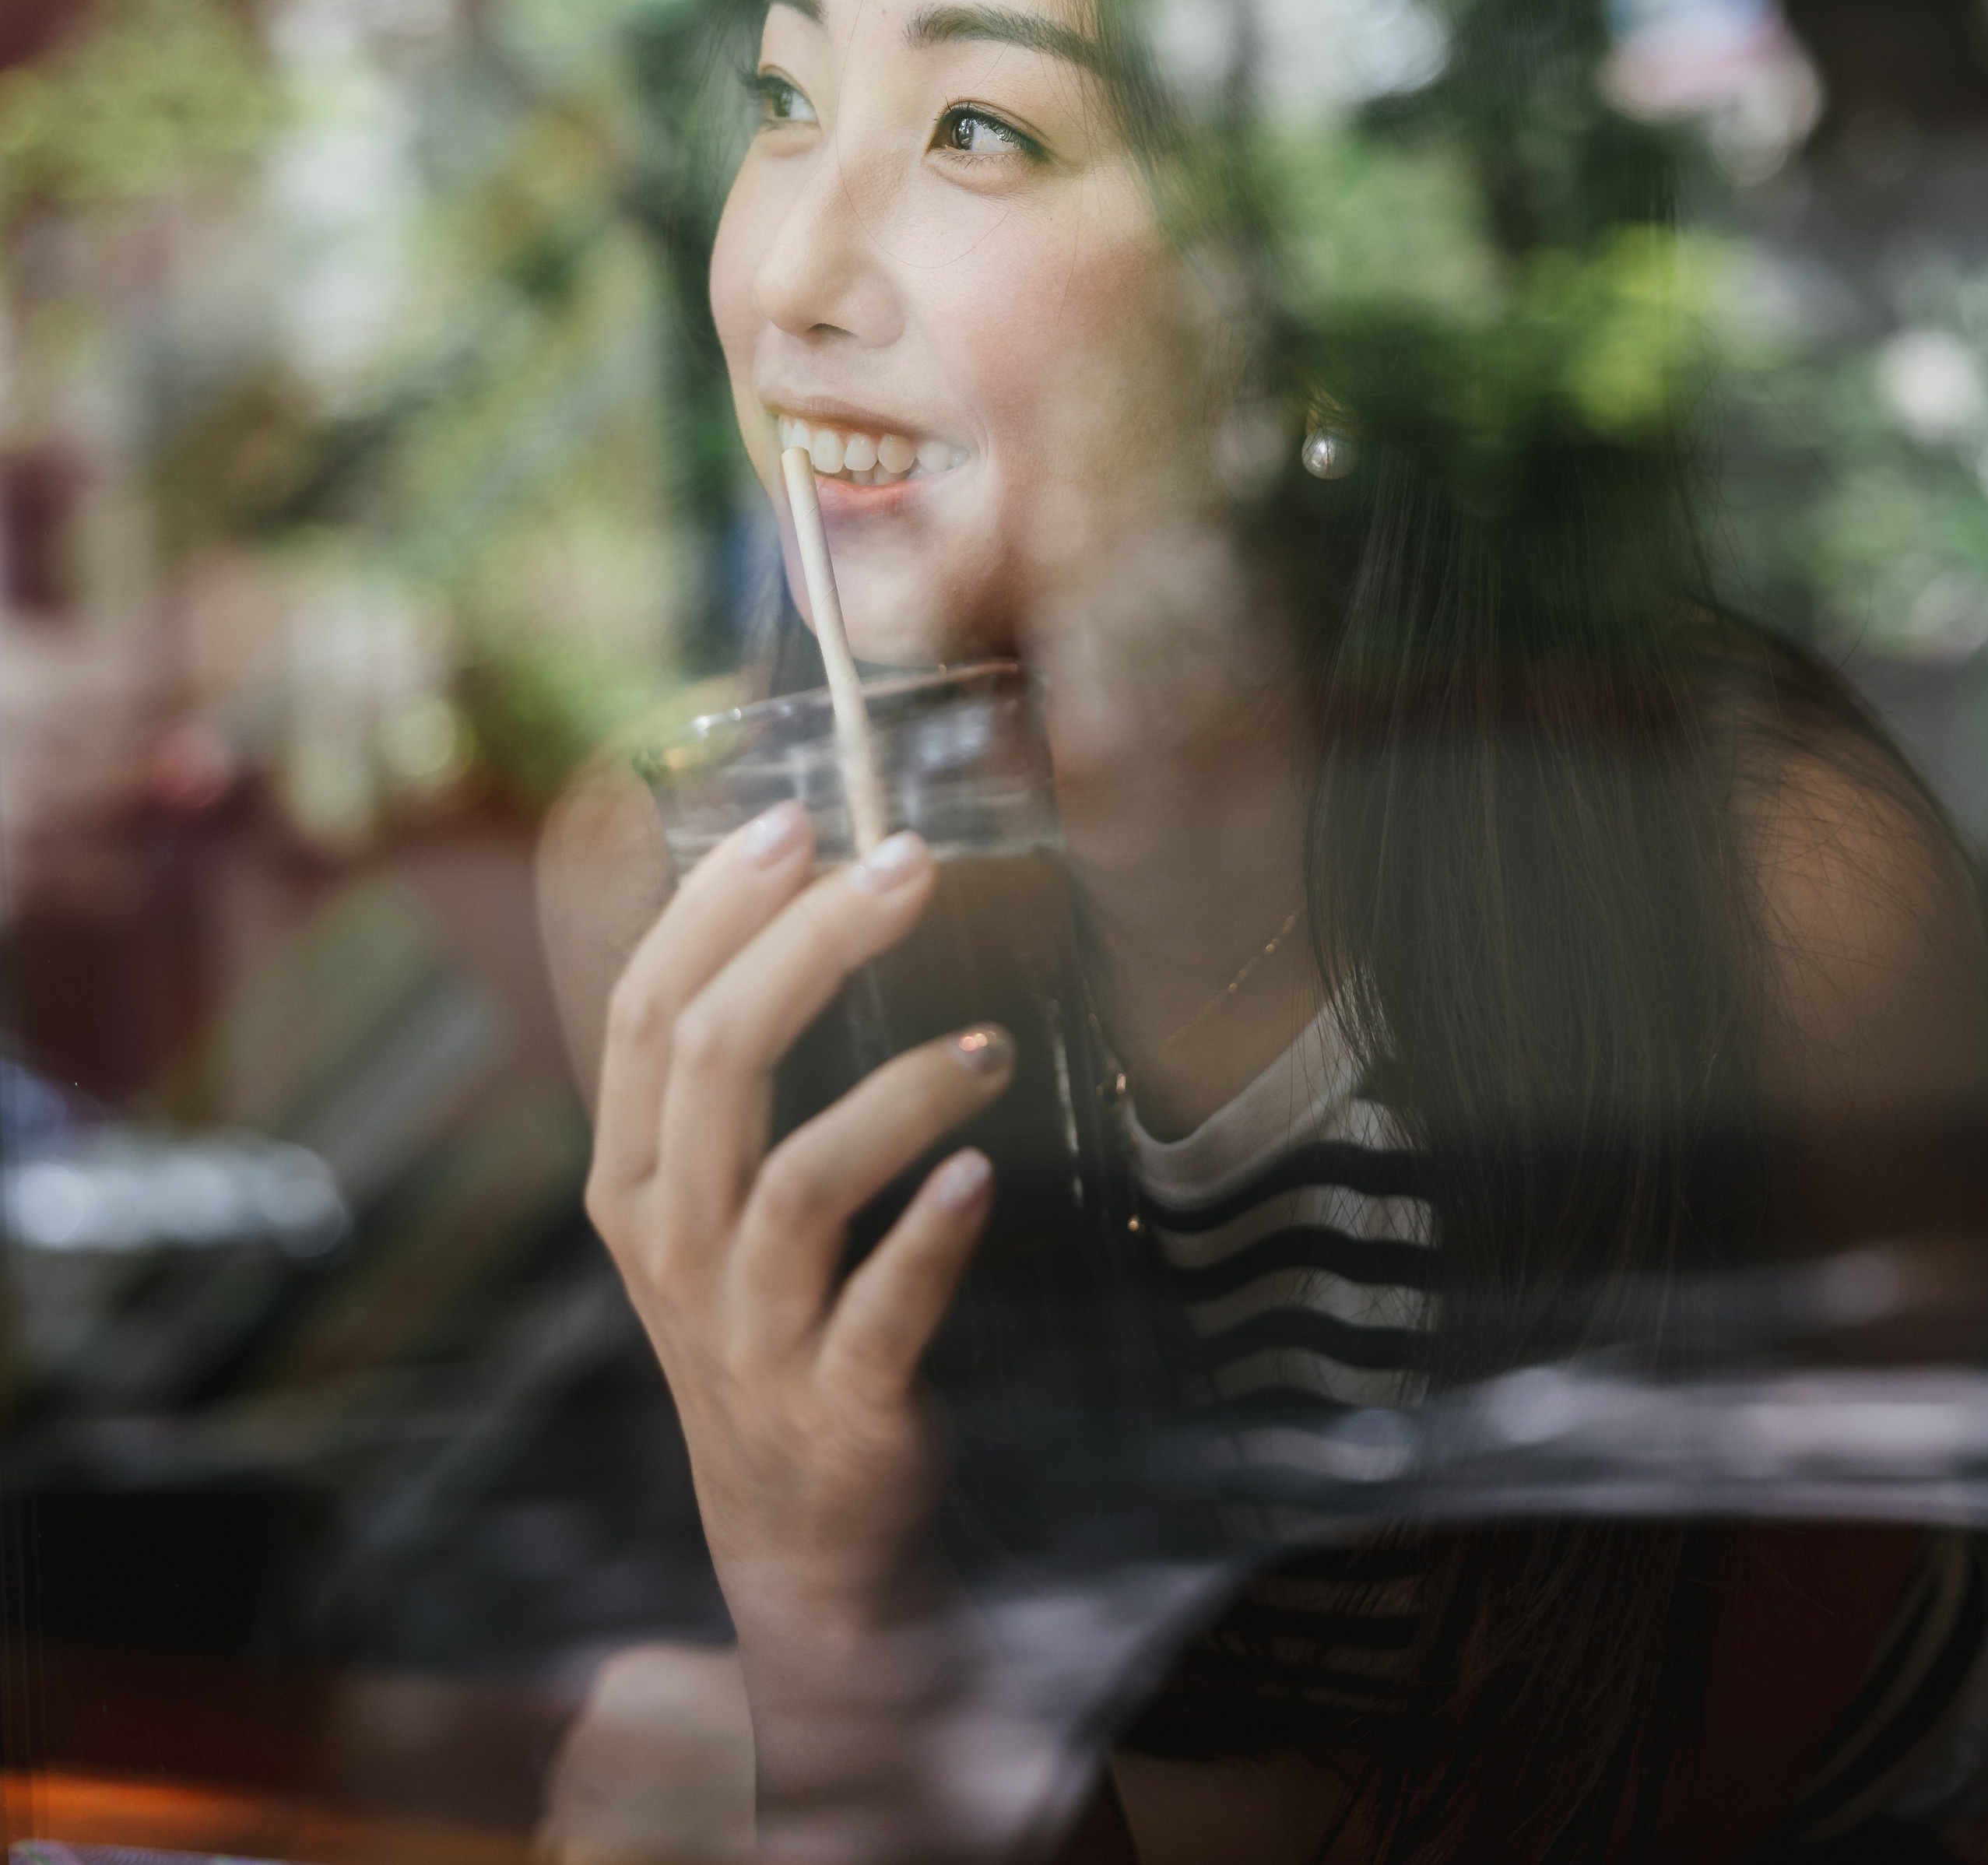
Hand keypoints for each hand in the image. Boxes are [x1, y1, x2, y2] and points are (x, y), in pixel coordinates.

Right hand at [585, 800, 1014, 1663]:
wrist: (795, 1533)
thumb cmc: (763, 1313)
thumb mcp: (707, 1195)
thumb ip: (723, 1069)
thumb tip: (790, 880)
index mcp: (632, 1177)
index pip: (643, 1013)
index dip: (712, 907)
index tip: (797, 818)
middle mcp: (672, 1246)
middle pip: (714, 1065)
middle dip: (811, 947)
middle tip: (909, 867)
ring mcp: (747, 1331)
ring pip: (797, 1182)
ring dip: (899, 1095)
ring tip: (990, 1044)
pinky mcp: (835, 1406)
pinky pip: (877, 1309)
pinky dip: (929, 1238)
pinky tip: (982, 1176)